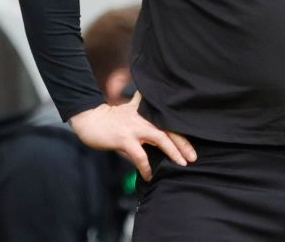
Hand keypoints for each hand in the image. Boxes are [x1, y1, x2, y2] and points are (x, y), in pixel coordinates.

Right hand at [68, 91, 196, 180]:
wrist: (90, 119)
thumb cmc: (111, 117)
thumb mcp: (132, 108)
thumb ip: (145, 110)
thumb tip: (156, 118)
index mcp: (148, 113)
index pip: (170, 122)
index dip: (183, 133)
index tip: (192, 146)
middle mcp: (145, 119)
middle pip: (170, 130)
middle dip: (184, 144)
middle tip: (193, 157)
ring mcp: (135, 128)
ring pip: (160, 139)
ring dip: (172, 152)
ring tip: (181, 164)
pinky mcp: (124, 139)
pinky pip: (140, 155)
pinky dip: (146, 166)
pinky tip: (150, 175)